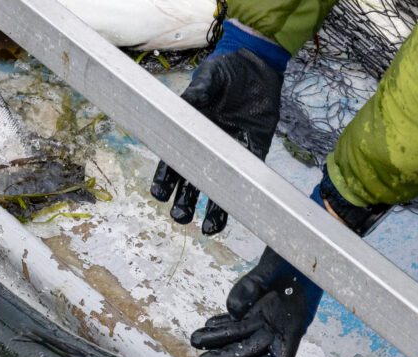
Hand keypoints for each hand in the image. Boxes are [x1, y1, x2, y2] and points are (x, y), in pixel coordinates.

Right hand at [150, 48, 283, 234]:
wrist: (257, 66)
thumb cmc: (228, 69)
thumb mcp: (210, 77)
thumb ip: (200, 91)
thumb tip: (191, 102)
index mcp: (190, 132)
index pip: (173, 161)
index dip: (165, 179)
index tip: (160, 194)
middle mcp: (208, 147)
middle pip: (192, 181)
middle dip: (184, 202)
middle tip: (181, 217)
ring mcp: (230, 152)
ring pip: (219, 187)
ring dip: (212, 209)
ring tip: (208, 228)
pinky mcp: (253, 152)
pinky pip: (248, 177)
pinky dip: (243, 194)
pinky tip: (238, 209)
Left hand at [191, 247, 322, 356]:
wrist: (309, 229)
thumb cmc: (300, 246)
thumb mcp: (277, 262)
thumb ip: (253, 285)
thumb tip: (232, 310)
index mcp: (295, 321)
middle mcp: (283, 322)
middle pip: (253, 349)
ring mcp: (272, 312)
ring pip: (243, 334)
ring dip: (220, 339)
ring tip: (196, 340)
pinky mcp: (263, 301)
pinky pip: (243, 318)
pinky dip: (225, 323)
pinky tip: (208, 324)